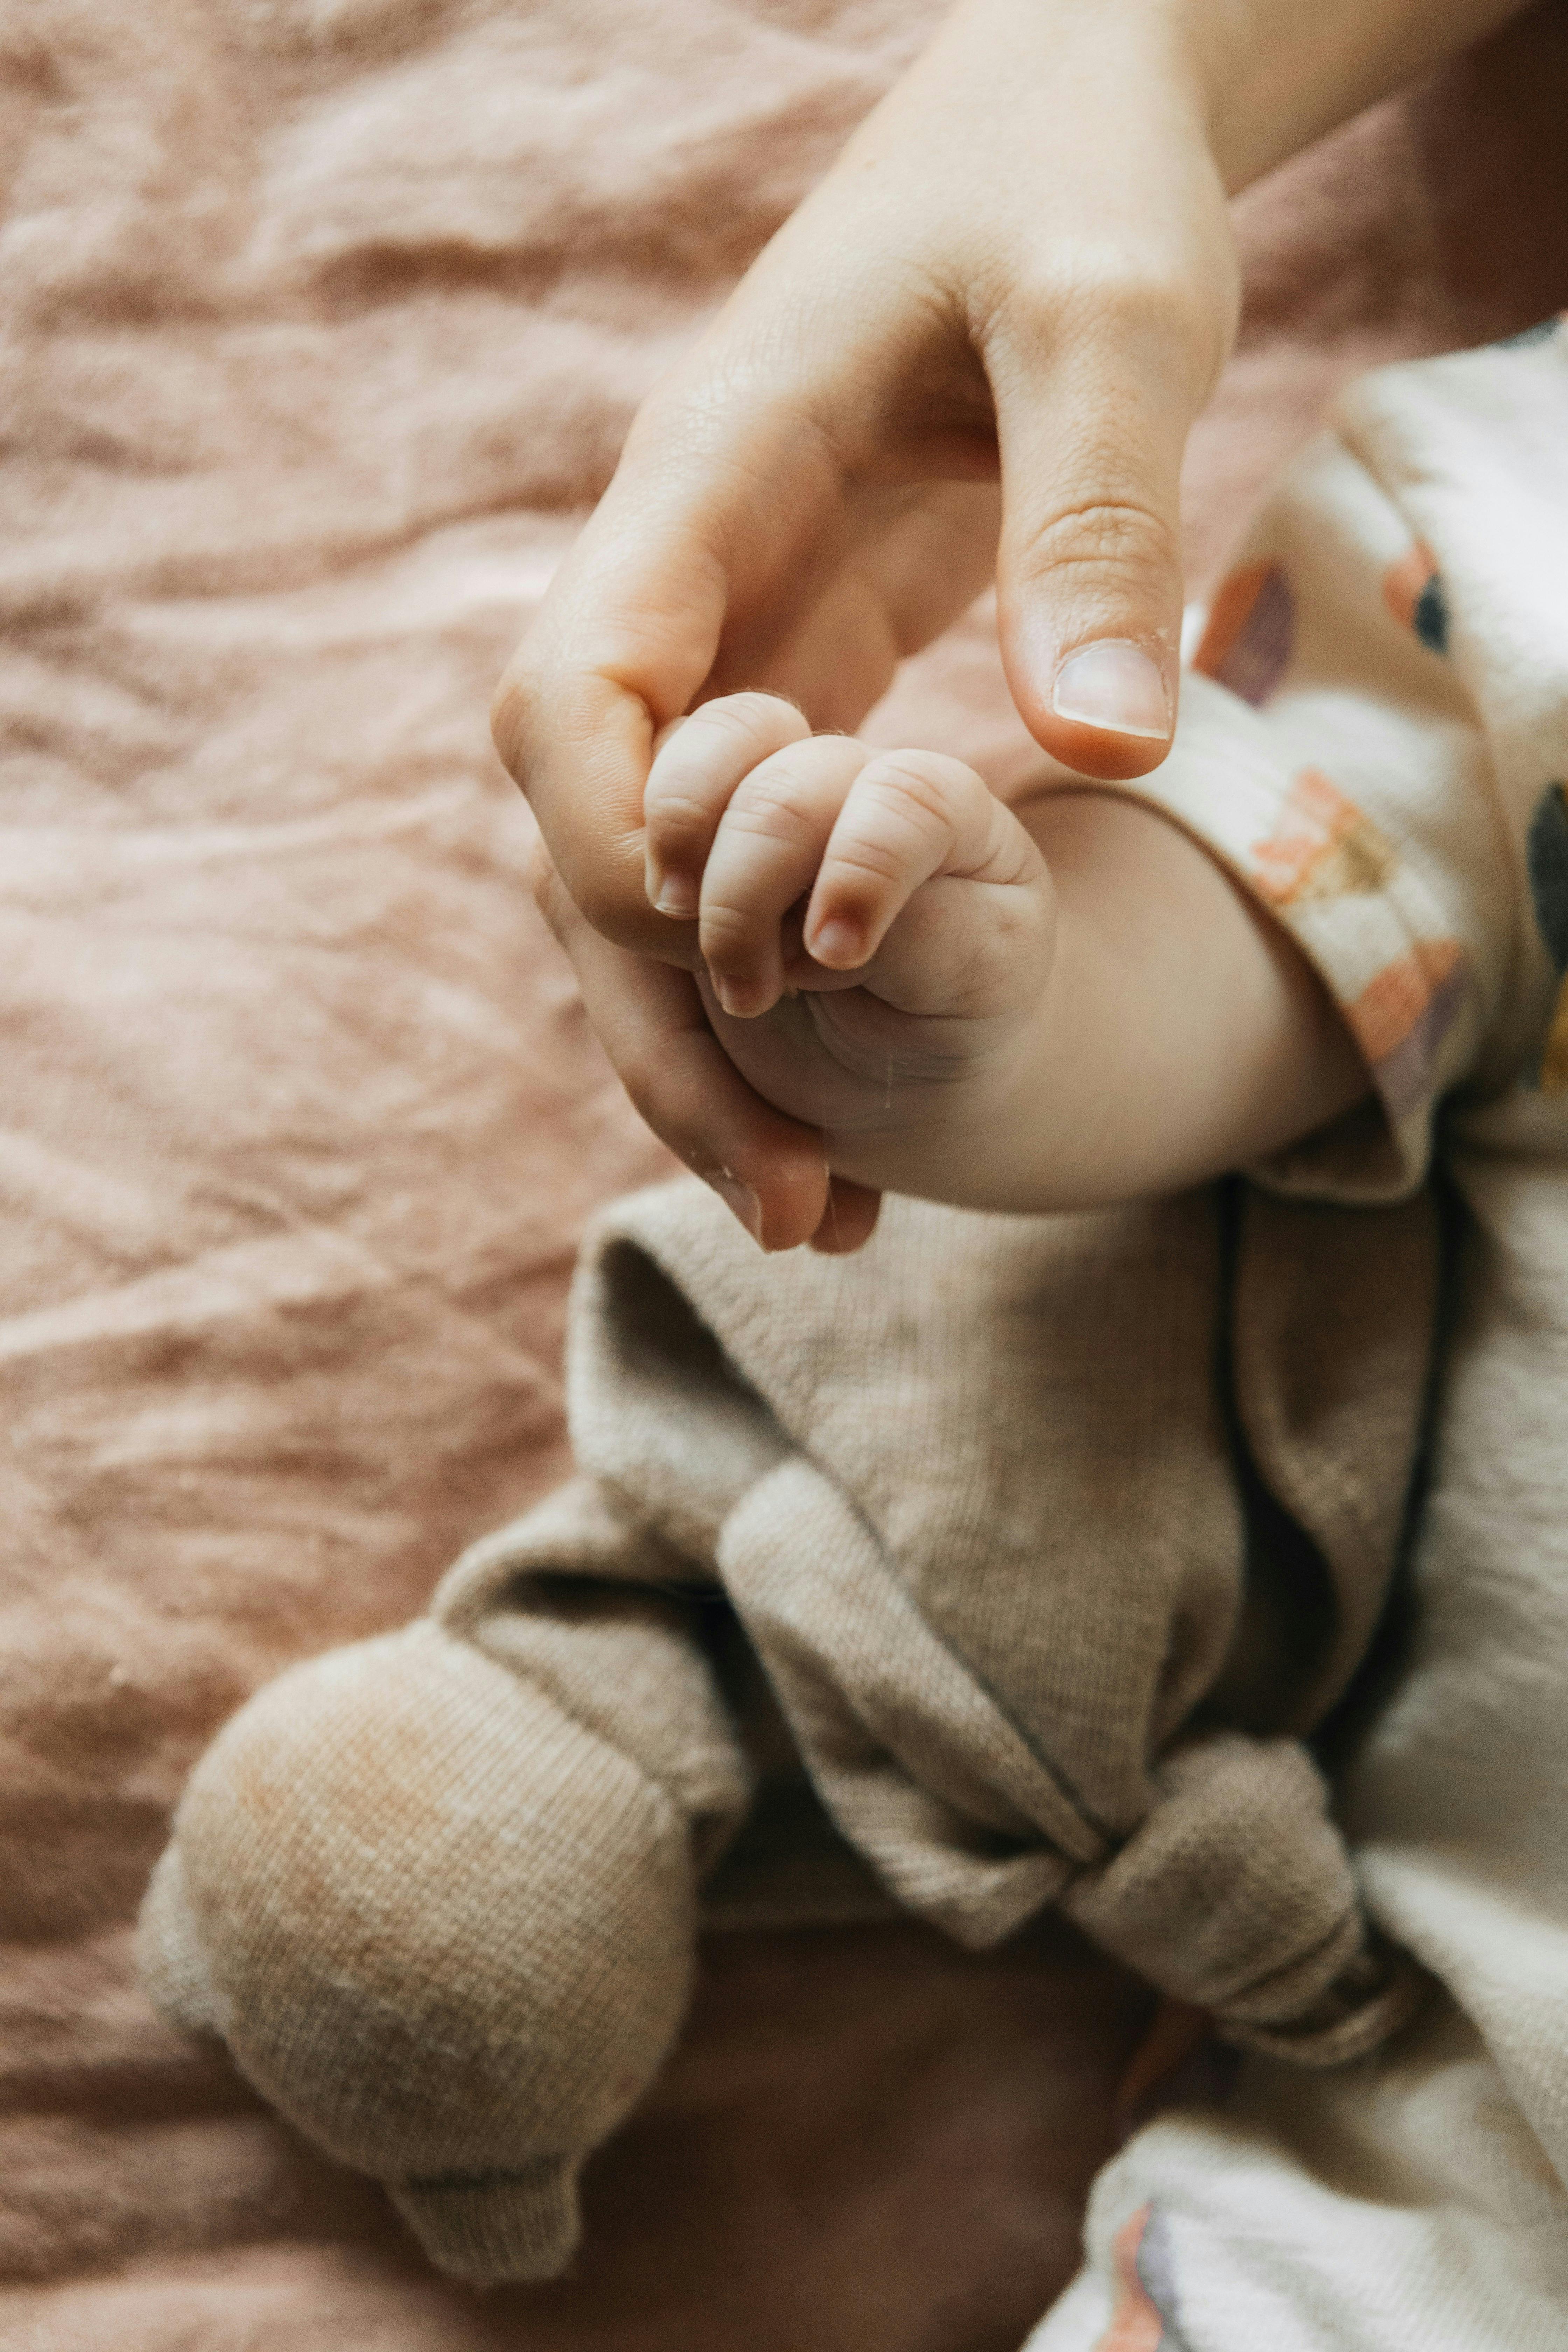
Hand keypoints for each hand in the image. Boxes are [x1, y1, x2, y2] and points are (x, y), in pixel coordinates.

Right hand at [498, 0, 1518, 1249]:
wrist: (1063, 123)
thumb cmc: (1076, 178)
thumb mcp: (1113, 313)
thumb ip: (1094, 510)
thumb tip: (1106, 751)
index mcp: (698, 486)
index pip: (570, 706)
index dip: (621, 865)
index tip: (741, 993)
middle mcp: (683, 579)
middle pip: (589, 834)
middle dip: (661, 1024)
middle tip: (792, 1206)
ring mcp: (731, 634)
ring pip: (655, 869)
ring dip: (715, 1040)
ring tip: (823, 1208)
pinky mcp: (800, 670)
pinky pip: (743, 850)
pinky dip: (778, 976)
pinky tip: (849, 1089)